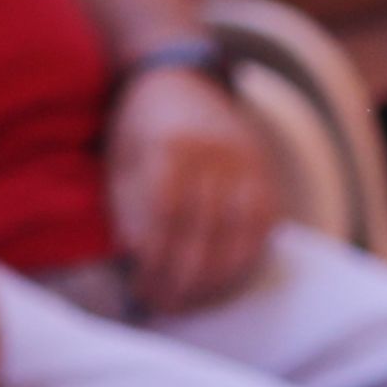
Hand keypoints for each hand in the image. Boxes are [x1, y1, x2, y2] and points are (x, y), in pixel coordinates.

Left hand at [106, 61, 283, 313]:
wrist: (181, 80)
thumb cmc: (139, 129)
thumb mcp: (120, 157)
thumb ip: (127, 205)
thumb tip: (135, 257)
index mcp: (173, 144)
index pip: (168, 214)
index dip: (155, 258)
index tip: (139, 288)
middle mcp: (217, 151)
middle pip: (205, 230)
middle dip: (182, 279)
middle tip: (162, 306)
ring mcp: (248, 162)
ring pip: (240, 234)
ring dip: (215, 280)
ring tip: (189, 303)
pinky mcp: (266, 173)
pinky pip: (264, 227)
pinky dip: (245, 261)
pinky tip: (222, 284)